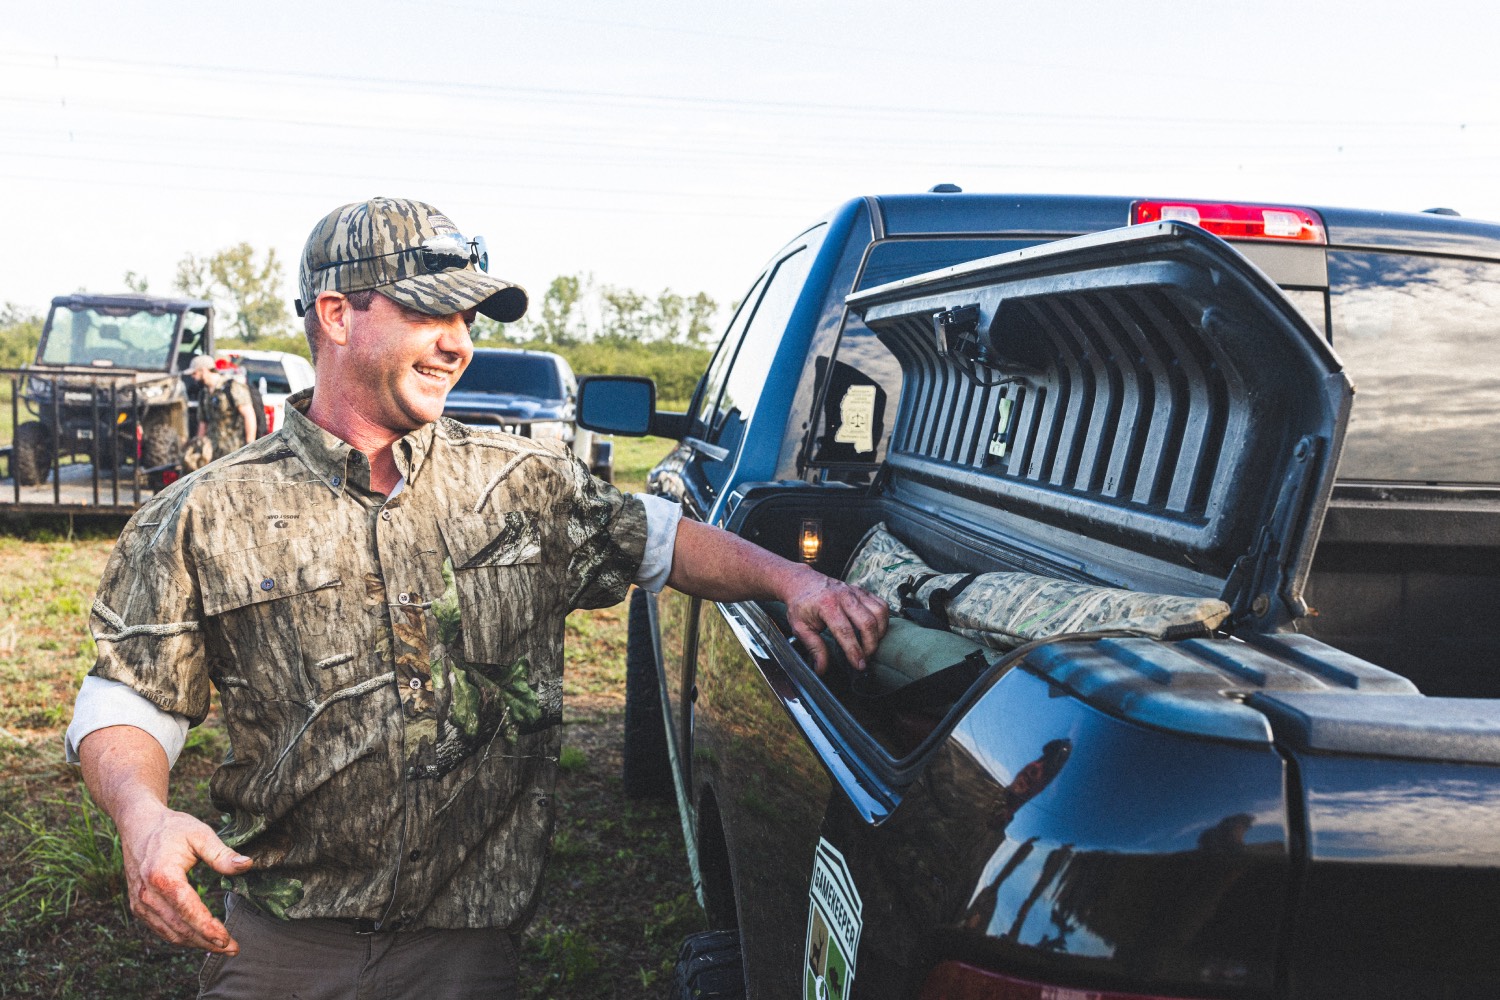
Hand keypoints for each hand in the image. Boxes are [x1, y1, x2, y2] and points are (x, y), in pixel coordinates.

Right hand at [118, 801, 253, 953]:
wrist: (138, 825)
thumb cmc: (172, 828)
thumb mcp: (200, 834)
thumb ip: (222, 854)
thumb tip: (247, 865)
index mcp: (162, 876)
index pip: (188, 910)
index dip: (208, 928)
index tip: (227, 939)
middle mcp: (147, 894)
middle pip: (180, 928)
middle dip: (207, 942)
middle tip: (233, 949)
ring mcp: (140, 903)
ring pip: (170, 933)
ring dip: (196, 944)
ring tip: (221, 947)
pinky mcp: (139, 907)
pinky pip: (161, 929)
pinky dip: (181, 937)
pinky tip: (200, 939)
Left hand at [782, 567, 889, 674]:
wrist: (802, 581)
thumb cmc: (801, 604)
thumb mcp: (800, 628)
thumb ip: (814, 648)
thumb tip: (821, 669)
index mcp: (827, 605)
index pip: (845, 631)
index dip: (854, 650)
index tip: (859, 665)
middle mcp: (844, 596)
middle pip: (867, 622)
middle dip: (870, 644)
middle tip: (866, 657)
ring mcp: (855, 592)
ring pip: (879, 612)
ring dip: (880, 632)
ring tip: (871, 644)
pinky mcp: (862, 591)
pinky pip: (881, 604)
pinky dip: (883, 619)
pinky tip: (875, 630)